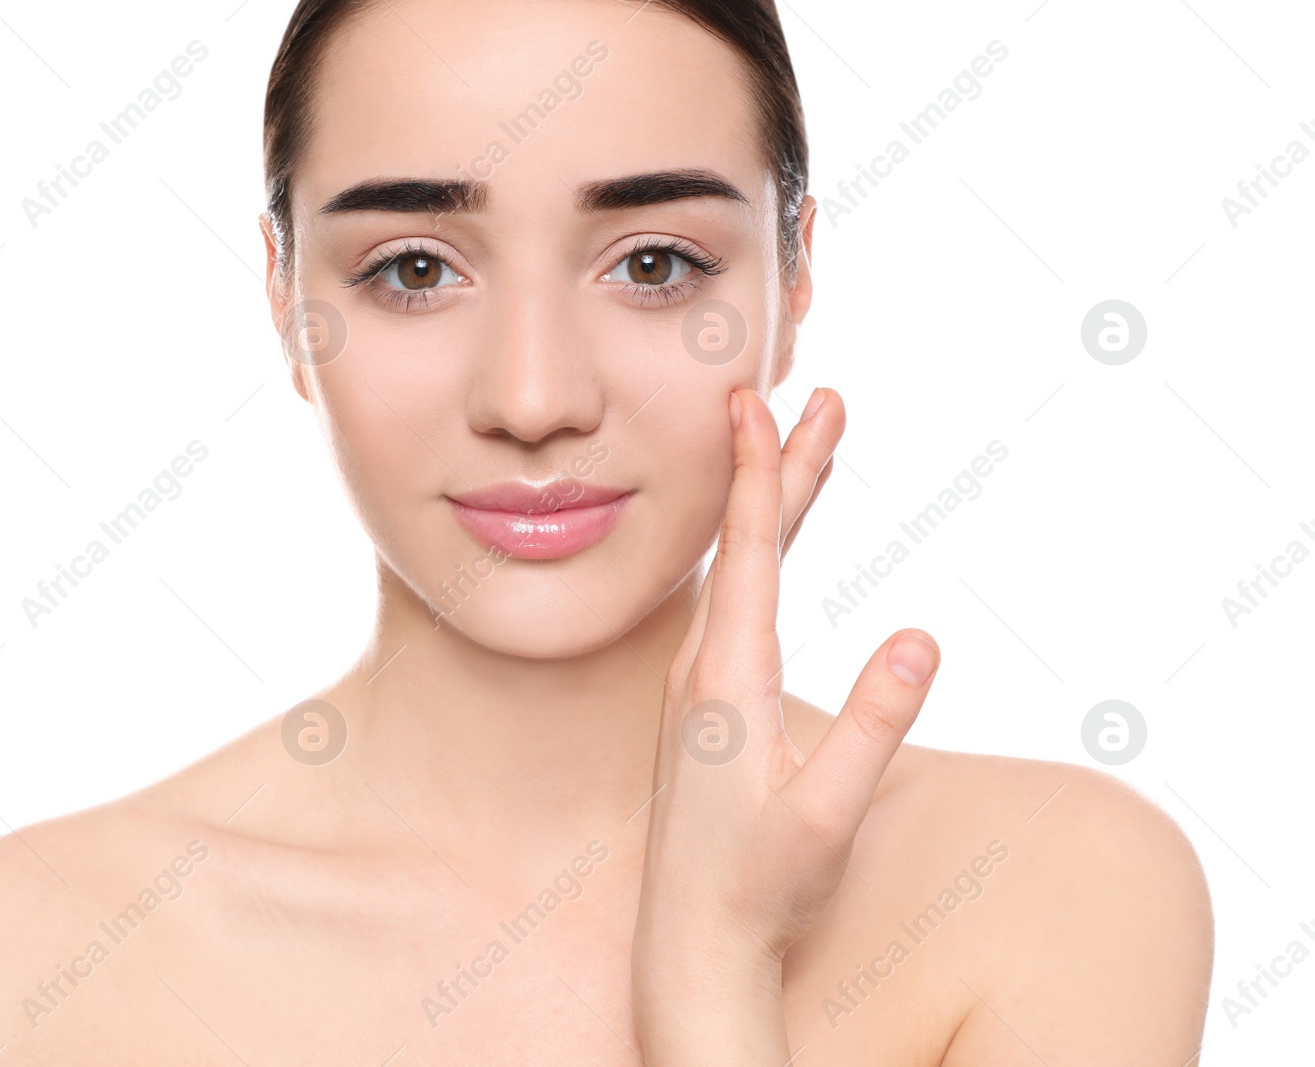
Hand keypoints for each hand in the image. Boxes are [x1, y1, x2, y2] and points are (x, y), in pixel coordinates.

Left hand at [631, 387, 940, 1062]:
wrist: (691, 937)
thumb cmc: (759, 884)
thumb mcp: (827, 814)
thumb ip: (875, 728)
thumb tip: (922, 637)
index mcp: (728, 680)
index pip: (748, 553)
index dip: (756, 472)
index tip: (754, 401)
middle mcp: (703, 666)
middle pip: (747, 544)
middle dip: (779, 465)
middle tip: (809, 394)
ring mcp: (699, 681)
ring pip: (739, 568)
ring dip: (769, 501)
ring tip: (803, 440)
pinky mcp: (706, 699)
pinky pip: (734, 599)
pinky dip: (757, 549)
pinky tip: (769, 537)